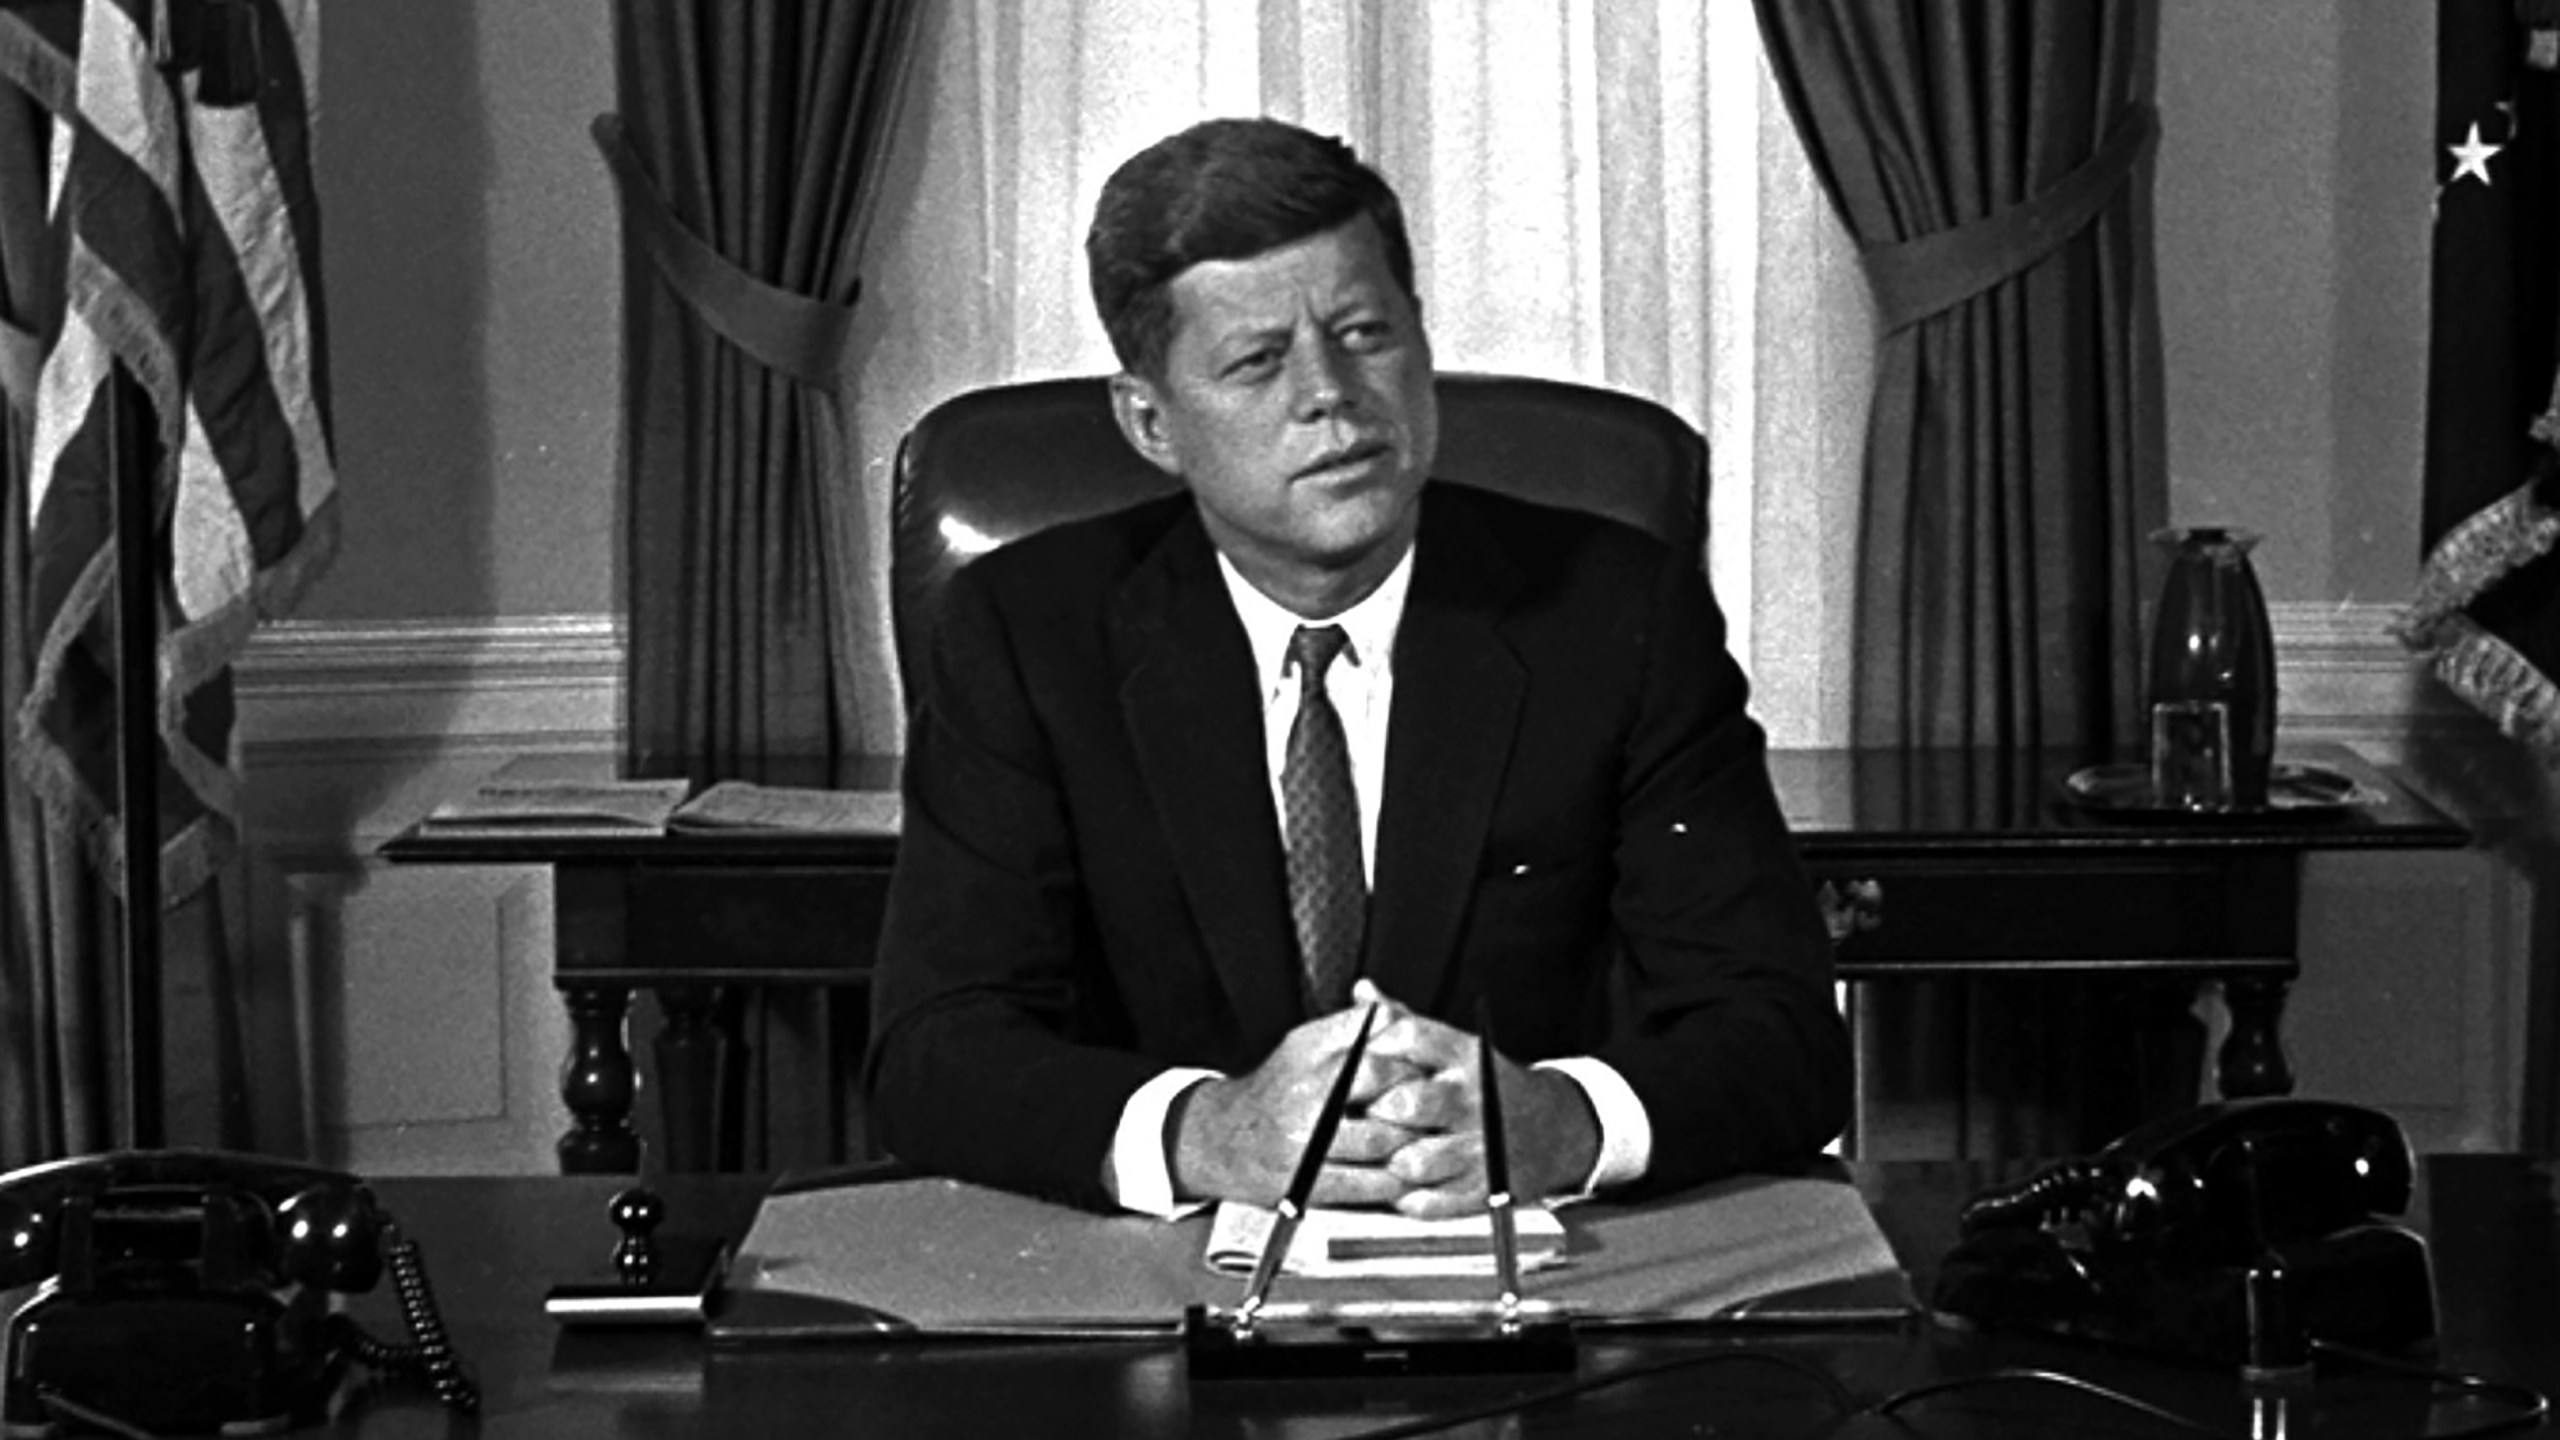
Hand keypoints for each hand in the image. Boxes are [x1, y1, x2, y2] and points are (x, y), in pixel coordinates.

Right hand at [1167, 989, 1428, 1207]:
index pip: (1375, 1050)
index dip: (1409, 1063)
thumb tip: (1399, 1014)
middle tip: (1435, 1110)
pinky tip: (1403, 1173)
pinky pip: (1366, 1184)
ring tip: (1426, 1141)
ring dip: (1412, 1144)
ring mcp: (1304, 1143)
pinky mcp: (1306, 1184)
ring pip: (1381, 1142)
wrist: (1221, 1139)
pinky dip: (1394, 1180)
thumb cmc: (1276, 1089)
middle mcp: (1304, 1096)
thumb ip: (1354, 1027)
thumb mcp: (1306, 1044)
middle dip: (1416, 1103)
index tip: (1423, 1073)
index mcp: (1307, 1055)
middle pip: (1383, 1094)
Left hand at [1360, 991, 1601, 1218]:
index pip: (1409, 1039)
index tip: (1354, 1064)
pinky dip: (1405, 1196)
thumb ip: (1404, 1021)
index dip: (1372, 1050)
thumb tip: (1361, 990)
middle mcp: (1473, 1098)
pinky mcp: (1481, 1190)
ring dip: (1387, 1160)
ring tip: (1380, 1154)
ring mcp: (1479, 1147)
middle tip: (1361, 1116)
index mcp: (1464, 1055)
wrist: (1551, 1129)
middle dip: (1375, 1111)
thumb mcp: (1453, 1047)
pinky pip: (1429, 1202)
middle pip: (1408, 1103)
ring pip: (1415, 1160)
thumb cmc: (1482, 1084)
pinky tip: (1398, 1183)